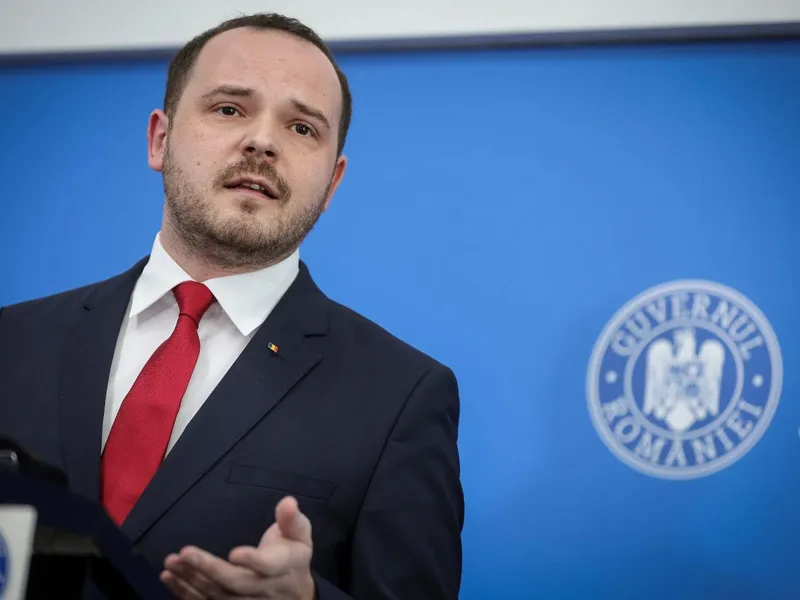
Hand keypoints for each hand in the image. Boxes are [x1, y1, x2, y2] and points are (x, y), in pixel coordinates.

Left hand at [160, 496, 315, 599]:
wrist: (294, 595)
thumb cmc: (292, 556)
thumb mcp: (300, 535)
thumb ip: (292, 519)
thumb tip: (288, 501)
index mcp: (281, 566)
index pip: (267, 565)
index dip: (251, 561)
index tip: (234, 552)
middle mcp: (261, 587)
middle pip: (235, 582)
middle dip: (209, 569)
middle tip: (186, 553)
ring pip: (216, 594)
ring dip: (190, 579)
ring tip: (171, 562)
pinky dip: (184, 592)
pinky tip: (168, 577)